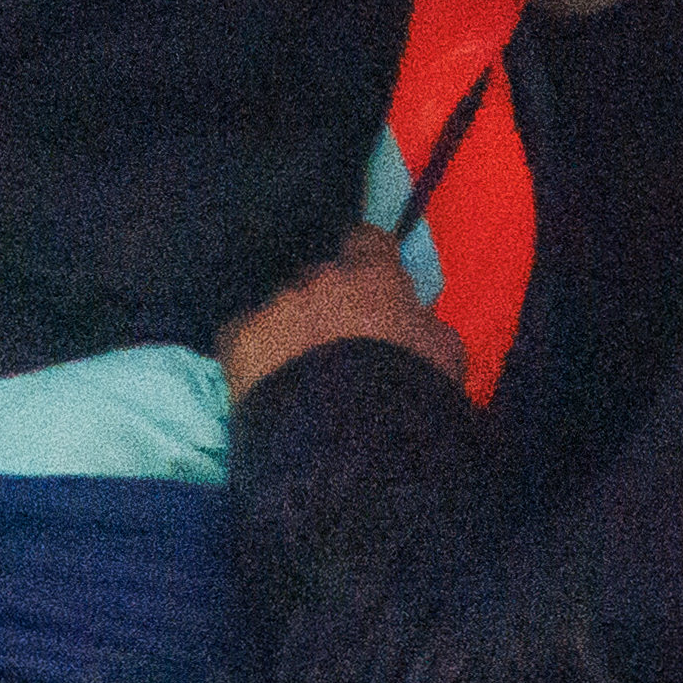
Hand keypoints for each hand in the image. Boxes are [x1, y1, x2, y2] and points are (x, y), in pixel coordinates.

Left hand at [219, 229, 464, 393]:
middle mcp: (319, 280)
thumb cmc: (410, 393)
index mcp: (373, 276)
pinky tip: (261, 377)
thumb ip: (423, 323)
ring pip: (279, 307)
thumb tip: (414, 318)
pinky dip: (251, 350)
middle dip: (325, 300)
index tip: (368, 281)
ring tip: (298, 370)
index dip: (366, 259)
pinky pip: (241, 335)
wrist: (348, 442)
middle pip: (317, 277)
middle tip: (335, 340)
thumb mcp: (444, 353)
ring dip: (289, 327)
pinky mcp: (238, 342)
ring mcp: (275, 309)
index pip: (365, 239)